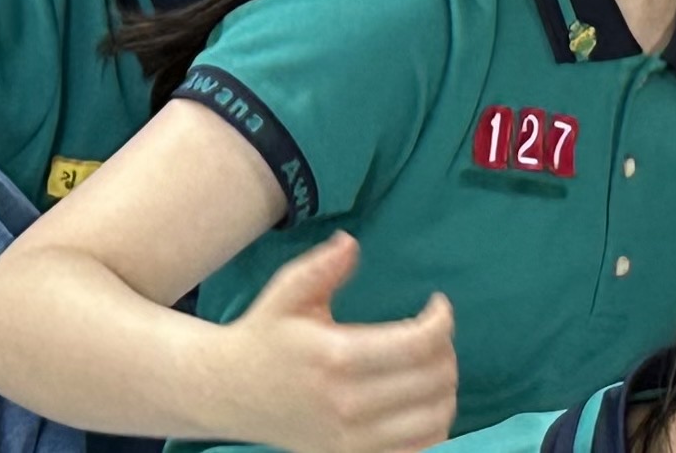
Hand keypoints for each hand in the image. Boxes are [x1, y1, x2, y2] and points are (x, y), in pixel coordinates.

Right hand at [225, 234, 456, 452]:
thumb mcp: (286, 293)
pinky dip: (433, 424)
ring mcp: (353, 439)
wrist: (230, 392)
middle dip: (446, 350)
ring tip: (432, 365)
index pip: (416, 344)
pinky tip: (421, 399)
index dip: (441, 321)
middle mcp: (348, 404)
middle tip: (434, 333)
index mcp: (335, 357)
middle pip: (432, 381)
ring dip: (446, 388)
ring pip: (434, 419)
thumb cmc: (265, 336)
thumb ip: (321, 266)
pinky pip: (419, 448)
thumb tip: (351, 244)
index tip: (438, 305)